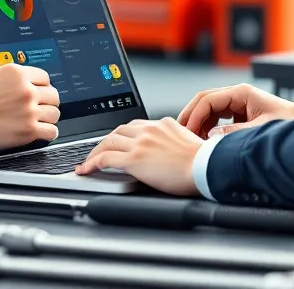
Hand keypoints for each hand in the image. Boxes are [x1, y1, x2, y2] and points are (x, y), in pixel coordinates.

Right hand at [0, 63, 59, 151]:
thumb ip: (0, 68)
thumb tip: (5, 70)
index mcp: (18, 74)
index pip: (45, 78)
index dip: (42, 86)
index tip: (39, 92)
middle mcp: (27, 91)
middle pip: (53, 95)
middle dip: (47, 101)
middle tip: (41, 106)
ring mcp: (29, 111)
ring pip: (54, 113)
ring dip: (49, 116)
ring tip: (42, 119)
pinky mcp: (28, 130)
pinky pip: (51, 132)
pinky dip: (49, 132)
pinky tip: (43, 132)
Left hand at [74, 118, 200, 196]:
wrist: (206, 167)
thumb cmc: (204, 161)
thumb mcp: (189, 142)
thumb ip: (174, 142)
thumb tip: (170, 152)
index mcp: (164, 124)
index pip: (137, 125)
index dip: (124, 134)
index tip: (119, 141)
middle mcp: (150, 129)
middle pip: (119, 130)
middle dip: (107, 141)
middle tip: (100, 151)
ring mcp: (141, 143)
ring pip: (108, 142)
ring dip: (95, 152)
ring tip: (89, 161)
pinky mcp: (134, 159)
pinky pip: (105, 158)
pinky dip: (92, 163)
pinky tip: (87, 169)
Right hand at [178, 83, 293, 138]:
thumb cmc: (287, 125)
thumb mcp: (259, 131)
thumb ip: (233, 134)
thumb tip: (210, 138)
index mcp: (241, 93)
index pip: (207, 100)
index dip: (194, 116)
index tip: (186, 132)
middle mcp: (238, 95)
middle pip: (204, 101)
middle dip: (190, 116)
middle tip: (179, 133)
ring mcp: (238, 103)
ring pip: (209, 109)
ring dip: (198, 123)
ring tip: (191, 140)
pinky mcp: (240, 113)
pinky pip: (217, 117)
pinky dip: (208, 127)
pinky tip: (204, 140)